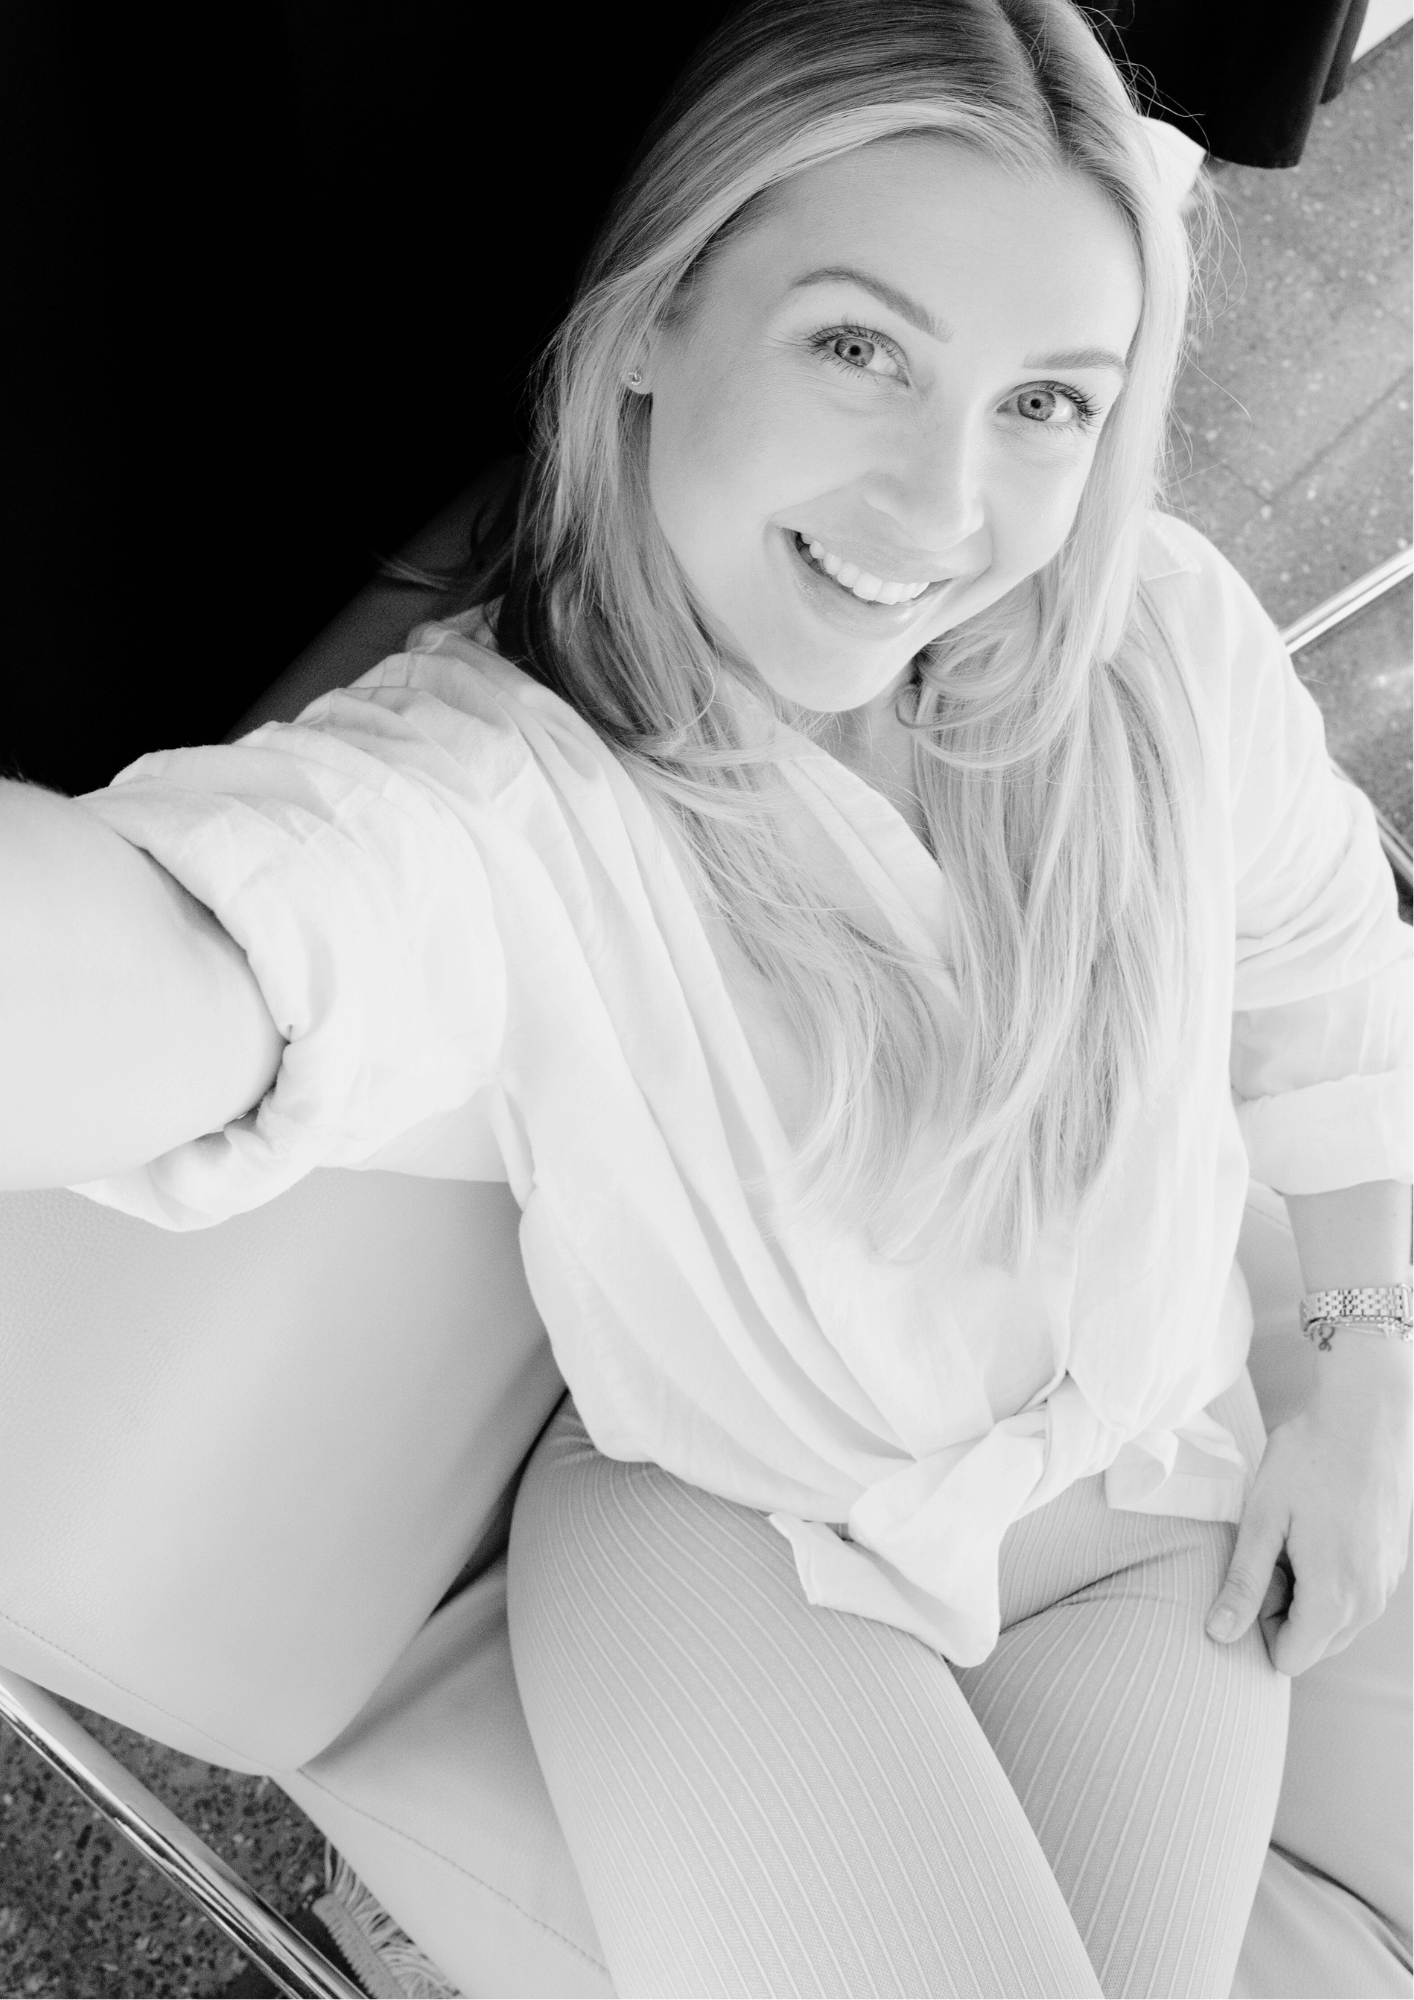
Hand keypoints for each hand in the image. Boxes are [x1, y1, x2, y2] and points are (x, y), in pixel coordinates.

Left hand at [1206, 1348, 1412, 1675]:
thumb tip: (1218, 1634)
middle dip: (1283, 1611)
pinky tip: (1319, 1531)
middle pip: (1314, 1645)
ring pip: (1336, 1623)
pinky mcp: (1393, 1566)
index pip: (1289, 1659)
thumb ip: (1242, 1582)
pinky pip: (1356, 1597)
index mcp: (1334, 1599)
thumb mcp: (1262, 1518)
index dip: (1258, 1624)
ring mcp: (1386, 1585)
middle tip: (1272, 1552)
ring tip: (1294, 1538)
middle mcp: (1369, 1604)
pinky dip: (1332, 1580)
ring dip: (1307, 1595)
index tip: (1254, 1574)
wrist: (1368, 1417)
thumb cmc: (1308, 1461)